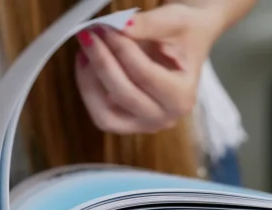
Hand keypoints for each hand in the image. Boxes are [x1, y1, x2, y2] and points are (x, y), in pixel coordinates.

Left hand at [74, 3, 226, 134]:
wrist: (185, 43)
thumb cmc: (184, 34)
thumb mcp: (173, 22)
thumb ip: (147, 25)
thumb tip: (119, 27)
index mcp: (182, 97)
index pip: (145, 75)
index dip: (121, 50)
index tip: (105, 28)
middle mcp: (164, 117)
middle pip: (124, 95)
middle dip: (102, 63)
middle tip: (90, 36)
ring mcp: (144, 124)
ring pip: (105, 114)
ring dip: (89, 82)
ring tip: (85, 51)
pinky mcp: (126, 124)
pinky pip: (100, 113)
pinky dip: (88, 89)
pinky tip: (85, 64)